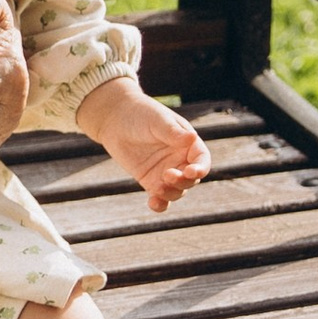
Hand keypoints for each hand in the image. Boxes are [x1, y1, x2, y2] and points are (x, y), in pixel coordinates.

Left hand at [87, 82, 212, 213]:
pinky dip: (160, 204)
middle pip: (191, 180)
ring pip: (177, 191)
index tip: (191, 172)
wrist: (116, 119)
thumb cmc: (141, 114)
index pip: (201, 160)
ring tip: (158, 189)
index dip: (200, 168)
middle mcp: (180, 160)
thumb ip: (173, 132)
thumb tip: (192, 137)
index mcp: (188, 144)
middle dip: (183, 182)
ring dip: (171, 194)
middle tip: (168, 175)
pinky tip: (153, 203)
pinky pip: (160, 197)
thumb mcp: (157, 120)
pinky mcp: (151, 182)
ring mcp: (166, 173)